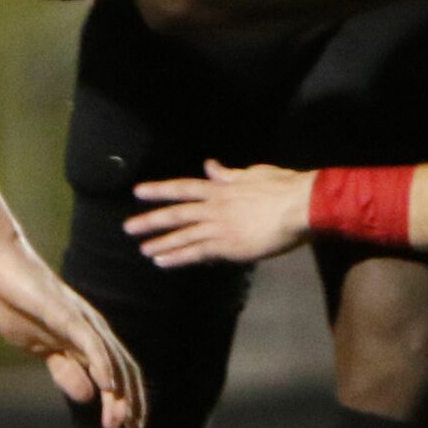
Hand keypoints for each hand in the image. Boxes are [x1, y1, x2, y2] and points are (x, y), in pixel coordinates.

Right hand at [0, 236, 145, 427]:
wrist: (2, 269)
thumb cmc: (19, 305)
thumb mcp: (40, 349)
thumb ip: (65, 369)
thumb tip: (88, 396)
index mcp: (87, 339)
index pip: (116, 373)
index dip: (125, 401)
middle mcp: (93, 330)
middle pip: (122, 369)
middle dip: (130, 402)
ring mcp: (82, 321)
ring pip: (111, 359)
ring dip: (120, 391)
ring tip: (122, 418)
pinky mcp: (66, 314)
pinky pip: (90, 341)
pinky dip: (103, 364)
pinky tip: (108, 385)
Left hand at [128, 160, 315, 267]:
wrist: (299, 206)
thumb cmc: (283, 187)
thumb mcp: (253, 173)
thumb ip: (229, 174)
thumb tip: (211, 166)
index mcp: (221, 188)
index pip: (183, 187)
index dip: (159, 190)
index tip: (138, 192)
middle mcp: (215, 207)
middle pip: (176, 214)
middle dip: (151, 220)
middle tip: (128, 227)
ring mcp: (219, 227)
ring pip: (183, 235)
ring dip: (161, 243)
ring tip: (143, 249)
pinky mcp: (228, 246)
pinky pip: (197, 252)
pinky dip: (178, 257)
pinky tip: (162, 262)